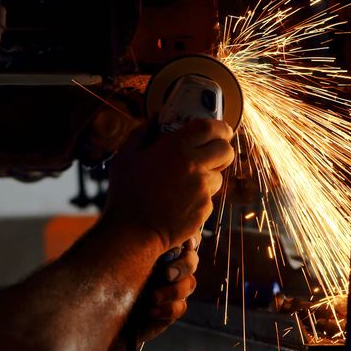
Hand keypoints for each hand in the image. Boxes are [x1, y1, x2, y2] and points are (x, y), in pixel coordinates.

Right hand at [105, 118, 234, 252]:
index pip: (212, 128)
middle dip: (221, 150)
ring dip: (208, 175)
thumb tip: (154, 119)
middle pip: (226, 151)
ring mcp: (203, 190)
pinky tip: (180, 201)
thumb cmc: (126, 193)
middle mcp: (195, 166)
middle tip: (208, 153)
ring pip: (219, 176)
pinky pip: (209, 197)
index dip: (219, 127)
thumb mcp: (125, 157)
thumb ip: (141, 133)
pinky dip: (199, 196)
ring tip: (185, 182)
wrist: (134, 232)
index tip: (218, 130)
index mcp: (177, 148)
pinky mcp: (205, 210)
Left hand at [108, 237, 199, 350]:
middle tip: (167, 274)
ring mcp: (171, 288)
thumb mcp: (126, 259)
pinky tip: (151, 311)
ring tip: (152, 297)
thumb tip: (166, 232)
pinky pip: (181, 307)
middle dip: (183, 266)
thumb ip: (147, 244)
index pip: (185, 240)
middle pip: (191, 260)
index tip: (186, 243)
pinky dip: (168, 308)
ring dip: (174, 290)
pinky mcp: (170, 310)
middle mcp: (168, 266)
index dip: (190, 240)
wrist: (100, 316)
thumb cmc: (108, 281)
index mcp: (160, 249)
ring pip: (189, 284)